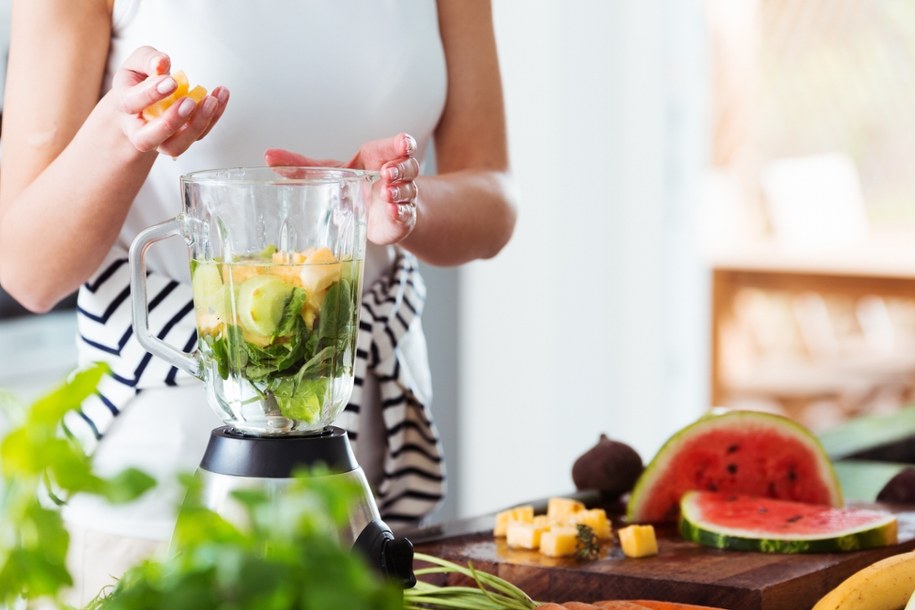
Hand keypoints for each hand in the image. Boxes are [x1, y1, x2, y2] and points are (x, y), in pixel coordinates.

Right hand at [111, 46, 229, 156]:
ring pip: (177, 145)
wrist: (143, 106)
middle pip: (150, 138)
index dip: (151, 93)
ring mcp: (162, 140)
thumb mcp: (137, 64)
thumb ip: (147, 60)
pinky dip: (213, 116)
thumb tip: (161, 63)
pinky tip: (221, 96)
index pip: (132, 104)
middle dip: (171, 121)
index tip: (170, 81)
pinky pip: (199, 134)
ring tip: (212, 100)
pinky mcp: (184, 139)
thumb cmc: (138, 83)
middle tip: (190, 101)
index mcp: (124, 108)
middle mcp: (140, 131)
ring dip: (198, 124)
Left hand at [264, 133, 419, 245]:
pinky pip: (406, 214)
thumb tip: (268, 156)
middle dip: (400, 167)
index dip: (401, 143)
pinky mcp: (402, 218)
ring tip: (386, 193)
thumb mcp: (328, 173)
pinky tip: (392, 211)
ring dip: (399, 190)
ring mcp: (401, 197)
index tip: (403, 144)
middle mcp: (394, 175)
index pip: (395, 146)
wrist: (374, 216)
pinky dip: (400, 212)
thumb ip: (301, 166)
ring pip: (408, 189)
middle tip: (386, 173)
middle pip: (407, 164)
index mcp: (377, 157)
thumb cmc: (353, 188)